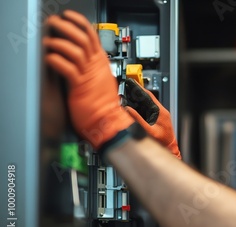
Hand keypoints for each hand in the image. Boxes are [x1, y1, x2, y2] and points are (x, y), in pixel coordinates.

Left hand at [43, 10, 133, 149]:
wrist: (109, 123)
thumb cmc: (104, 107)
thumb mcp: (101, 81)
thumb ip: (92, 69)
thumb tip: (77, 58)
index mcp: (102, 63)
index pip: (92, 35)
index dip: (79, 23)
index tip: (68, 17)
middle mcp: (96, 66)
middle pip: (83, 38)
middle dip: (66, 27)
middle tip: (55, 24)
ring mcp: (89, 76)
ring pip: (75, 50)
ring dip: (59, 43)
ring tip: (49, 42)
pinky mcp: (81, 87)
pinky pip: (67, 68)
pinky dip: (56, 60)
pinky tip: (50, 58)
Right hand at [124, 78, 180, 158]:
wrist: (170, 147)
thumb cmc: (162, 140)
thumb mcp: (149, 130)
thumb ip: (139, 120)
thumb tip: (129, 110)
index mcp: (161, 112)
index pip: (150, 96)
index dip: (141, 89)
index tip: (135, 83)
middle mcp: (162, 112)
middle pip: (149, 99)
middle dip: (140, 93)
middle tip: (131, 87)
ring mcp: (162, 114)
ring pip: (150, 104)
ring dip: (141, 99)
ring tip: (132, 94)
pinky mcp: (160, 118)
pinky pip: (151, 109)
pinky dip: (144, 106)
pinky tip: (138, 106)